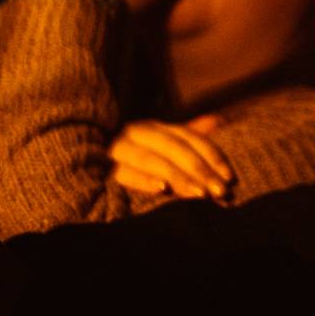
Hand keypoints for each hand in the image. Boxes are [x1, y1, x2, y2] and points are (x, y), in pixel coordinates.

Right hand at [108, 115, 233, 199]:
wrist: (85, 170)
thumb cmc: (136, 166)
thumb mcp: (163, 150)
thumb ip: (190, 138)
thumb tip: (218, 121)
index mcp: (155, 128)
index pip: (190, 138)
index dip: (212, 156)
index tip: (229, 177)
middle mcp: (137, 133)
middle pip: (174, 148)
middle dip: (200, 170)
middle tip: (218, 192)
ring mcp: (118, 150)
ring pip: (152, 160)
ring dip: (178, 177)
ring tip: (199, 194)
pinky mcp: (104, 170)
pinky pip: (125, 174)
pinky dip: (144, 180)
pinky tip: (162, 189)